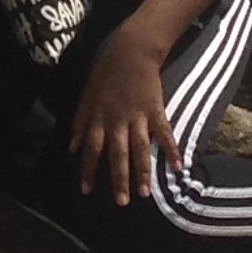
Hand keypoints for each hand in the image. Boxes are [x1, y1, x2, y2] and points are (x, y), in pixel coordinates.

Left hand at [71, 27, 177, 203]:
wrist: (131, 50)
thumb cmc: (106, 73)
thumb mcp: (87, 96)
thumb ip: (80, 122)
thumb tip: (72, 148)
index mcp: (99, 118)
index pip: (92, 148)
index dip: (89, 169)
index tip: (86, 190)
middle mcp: (118, 121)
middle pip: (118, 154)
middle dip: (119, 179)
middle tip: (122, 202)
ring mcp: (138, 116)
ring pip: (140, 148)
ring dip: (143, 172)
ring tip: (145, 193)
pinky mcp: (156, 110)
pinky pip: (165, 133)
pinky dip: (172, 150)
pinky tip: (178, 167)